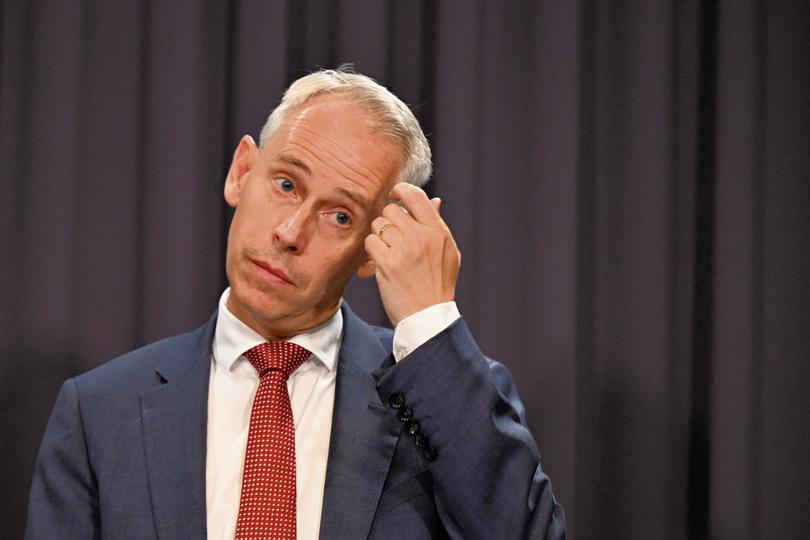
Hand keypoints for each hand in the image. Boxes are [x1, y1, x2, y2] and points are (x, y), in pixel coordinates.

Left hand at [364, 183, 460, 326]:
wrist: (428, 317)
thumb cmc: (437, 285)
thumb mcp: (448, 253)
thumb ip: (438, 225)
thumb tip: (435, 201)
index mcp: (438, 232)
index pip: (416, 196)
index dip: (400, 192)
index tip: (394, 196)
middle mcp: (422, 236)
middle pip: (391, 211)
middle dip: (387, 223)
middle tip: (391, 239)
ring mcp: (405, 249)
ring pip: (378, 226)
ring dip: (379, 238)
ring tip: (388, 254)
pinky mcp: (387, 263)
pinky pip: (370, 242)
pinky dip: (371, 252)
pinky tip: (380, 263)